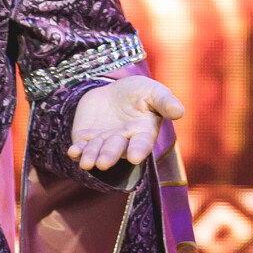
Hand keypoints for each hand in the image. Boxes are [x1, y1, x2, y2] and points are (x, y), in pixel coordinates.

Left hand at [67, 73, 187, 176]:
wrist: (112, 90)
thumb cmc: (139, 92)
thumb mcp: (154, 91)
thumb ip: (165, 101)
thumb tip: (180, 112)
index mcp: (143, 133)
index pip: (141, 144)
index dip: (138, 150)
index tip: (134, 157)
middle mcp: (123, 142)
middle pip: (116, 150)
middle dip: (109, 155)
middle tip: (103, 162)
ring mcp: (103, 142)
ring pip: (97, 152)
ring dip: (92, 157)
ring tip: (86, 162)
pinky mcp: (85, 139)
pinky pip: (81, 148)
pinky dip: (77, 151)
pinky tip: (73, 152)